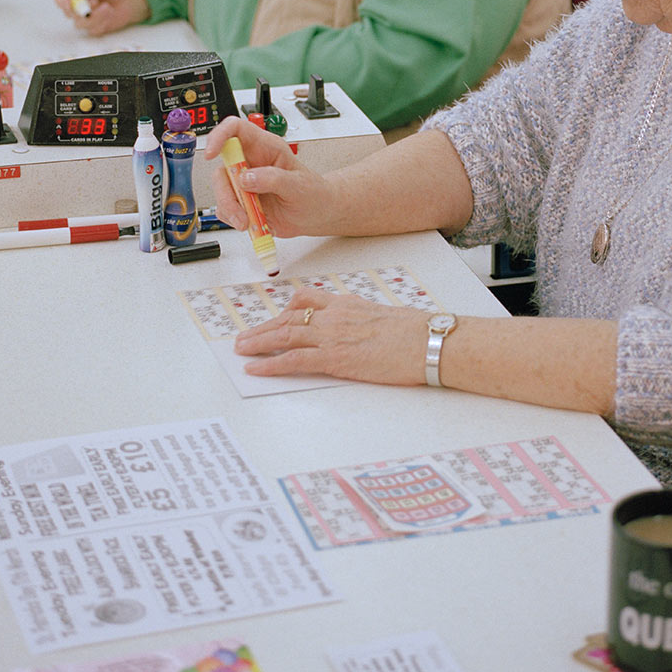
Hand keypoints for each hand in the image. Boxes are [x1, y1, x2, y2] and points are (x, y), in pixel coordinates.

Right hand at [58, 0, 149, 33]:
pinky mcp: (95, 27)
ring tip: (107, 6)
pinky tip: (110, 13)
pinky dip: (102, 22)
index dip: (62, 1)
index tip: (70, 1)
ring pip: (80, 23)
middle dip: (81, 9)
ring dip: (95, 16)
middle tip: (95, 2)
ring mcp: (85, 18)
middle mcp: (77, 5)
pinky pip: (93, 30)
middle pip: (68, 13)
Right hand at [201, 117, 340, 238]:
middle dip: (225, 190)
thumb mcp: (299, 185)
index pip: (236, 129)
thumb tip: (247, 178)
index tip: (212, 153)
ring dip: (230, 208)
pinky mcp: (242, 201)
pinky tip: (250, 223)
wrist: (317, 214)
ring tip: (248, 221)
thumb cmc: (312, 192)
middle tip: (240, 207)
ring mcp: (244, 183)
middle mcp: (251, 163)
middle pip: (223, 165)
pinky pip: (225, 208)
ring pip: (221, 189)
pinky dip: (233, 219)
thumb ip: (274, 179)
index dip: (220, 136)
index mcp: (265, 148)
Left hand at [233, 286, 432, 385]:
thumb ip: (364, 321)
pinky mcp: (335, 358)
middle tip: (245, 337)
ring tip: (241, 350)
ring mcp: (333, 336)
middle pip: (288, 318)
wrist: (430, 341)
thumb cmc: (417, 332)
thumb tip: (360, 331)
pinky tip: (256, 369)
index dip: (284, 312)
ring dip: (258, 343)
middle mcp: (335, 315)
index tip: (273, 318)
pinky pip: (294, 361)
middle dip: (263, 328)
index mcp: (347, 304)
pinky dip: (270, 364)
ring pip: (284, 336)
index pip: (306, 302)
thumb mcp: (384, 318)